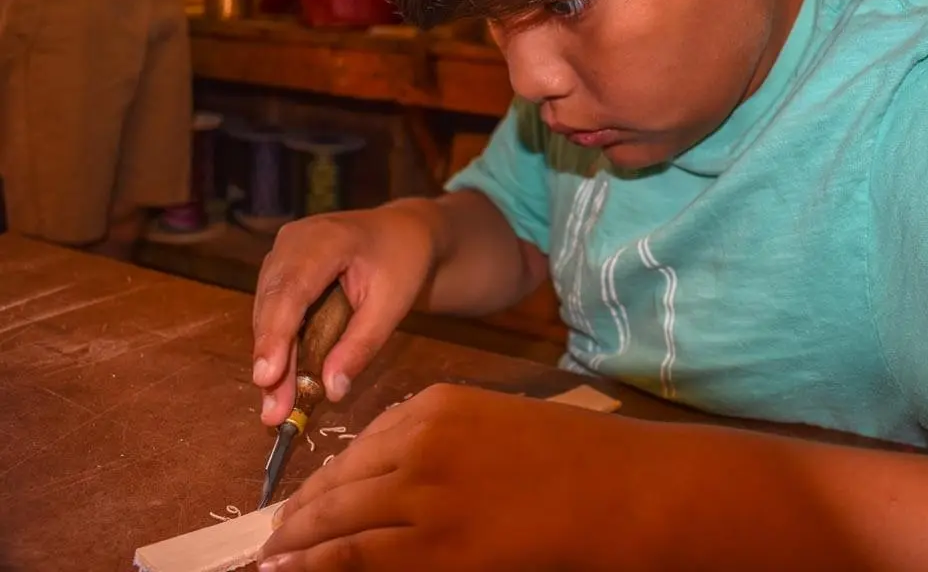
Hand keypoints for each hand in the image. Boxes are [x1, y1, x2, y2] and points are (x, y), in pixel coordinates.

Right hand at [252, 202, 440, 425]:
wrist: (402, 230)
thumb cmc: (402, 262)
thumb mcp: (392, 304)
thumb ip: (362, 345)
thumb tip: (332, 393)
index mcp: (325, 239)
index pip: (291, 290)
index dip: (276, 336)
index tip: (266, 378)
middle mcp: (292, 242)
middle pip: (272, 307)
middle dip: (271, 362)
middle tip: (273, 413)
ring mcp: (281, 253)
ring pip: (267, 313)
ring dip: (271, 360)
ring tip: (276, 408)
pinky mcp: (280, 270)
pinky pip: (273, 311)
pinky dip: (278, 346)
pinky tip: (281, 382)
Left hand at [257, 384, 711, 570]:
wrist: (621, 489)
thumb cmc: (572, 459)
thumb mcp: (498, 424)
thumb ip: (441, 439)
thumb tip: (386, 477)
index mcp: (437, 405)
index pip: (360, 446)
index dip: (324, 481)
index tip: (304, 502)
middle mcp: (420, 443)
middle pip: (340, 481)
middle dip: (299, 515)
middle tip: (273, 539)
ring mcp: (426, 494)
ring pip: (339, 519)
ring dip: (298, 544)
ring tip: (272, 562)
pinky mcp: (437, 545)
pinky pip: (358, 556)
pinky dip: (317, 566)